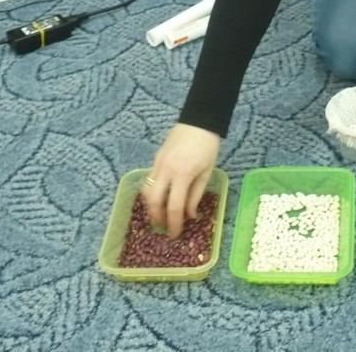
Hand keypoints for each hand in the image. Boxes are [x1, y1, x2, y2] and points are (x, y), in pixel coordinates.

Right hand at [141, 123, 219, 237]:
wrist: (199, 121)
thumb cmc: (208, 147)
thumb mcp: (207, 172)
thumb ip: (196, 195)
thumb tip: (189, 215)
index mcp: (182, 175)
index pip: (174, 207)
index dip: (173, 223)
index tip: (175, 234)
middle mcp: (165, 170)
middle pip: (153, 201)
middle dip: (157, 217)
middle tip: (163, 227)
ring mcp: (157, 164)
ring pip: (146, 191)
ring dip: (151, 206)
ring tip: (159, 215)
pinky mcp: (155, 159)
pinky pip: (149, 180)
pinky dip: (152, 192)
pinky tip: (159, 198)